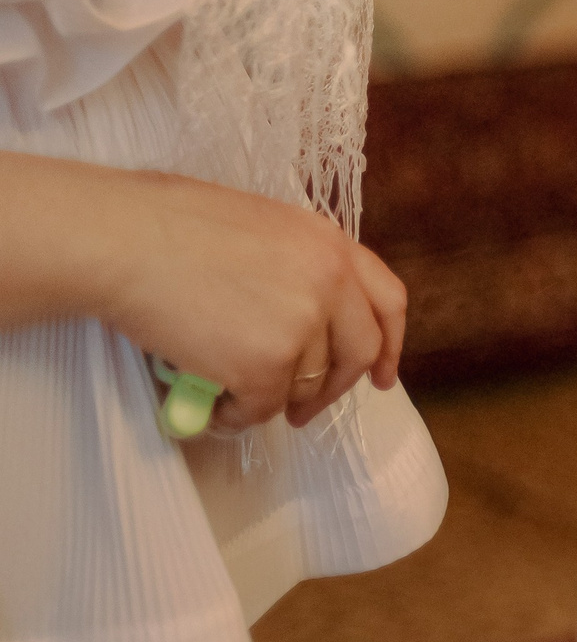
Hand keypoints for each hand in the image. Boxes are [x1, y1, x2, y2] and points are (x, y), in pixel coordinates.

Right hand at [91, 171, 406, 431]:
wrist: (122, 240)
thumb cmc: (169, 225)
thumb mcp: (262, 229)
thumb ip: (297, 267)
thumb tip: (303, 314)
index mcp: (330, 244)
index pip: (387, 301)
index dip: (389, 343)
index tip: (381, 375)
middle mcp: (330, 283)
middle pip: (358, 352)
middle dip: (334, 388)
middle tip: (304, 408)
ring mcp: (302, 324)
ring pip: (304, 382)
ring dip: (273, 399)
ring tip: (236, 395)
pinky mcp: (266, 364)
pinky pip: (262, 407)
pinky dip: (239, 416)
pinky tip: (217, 408)